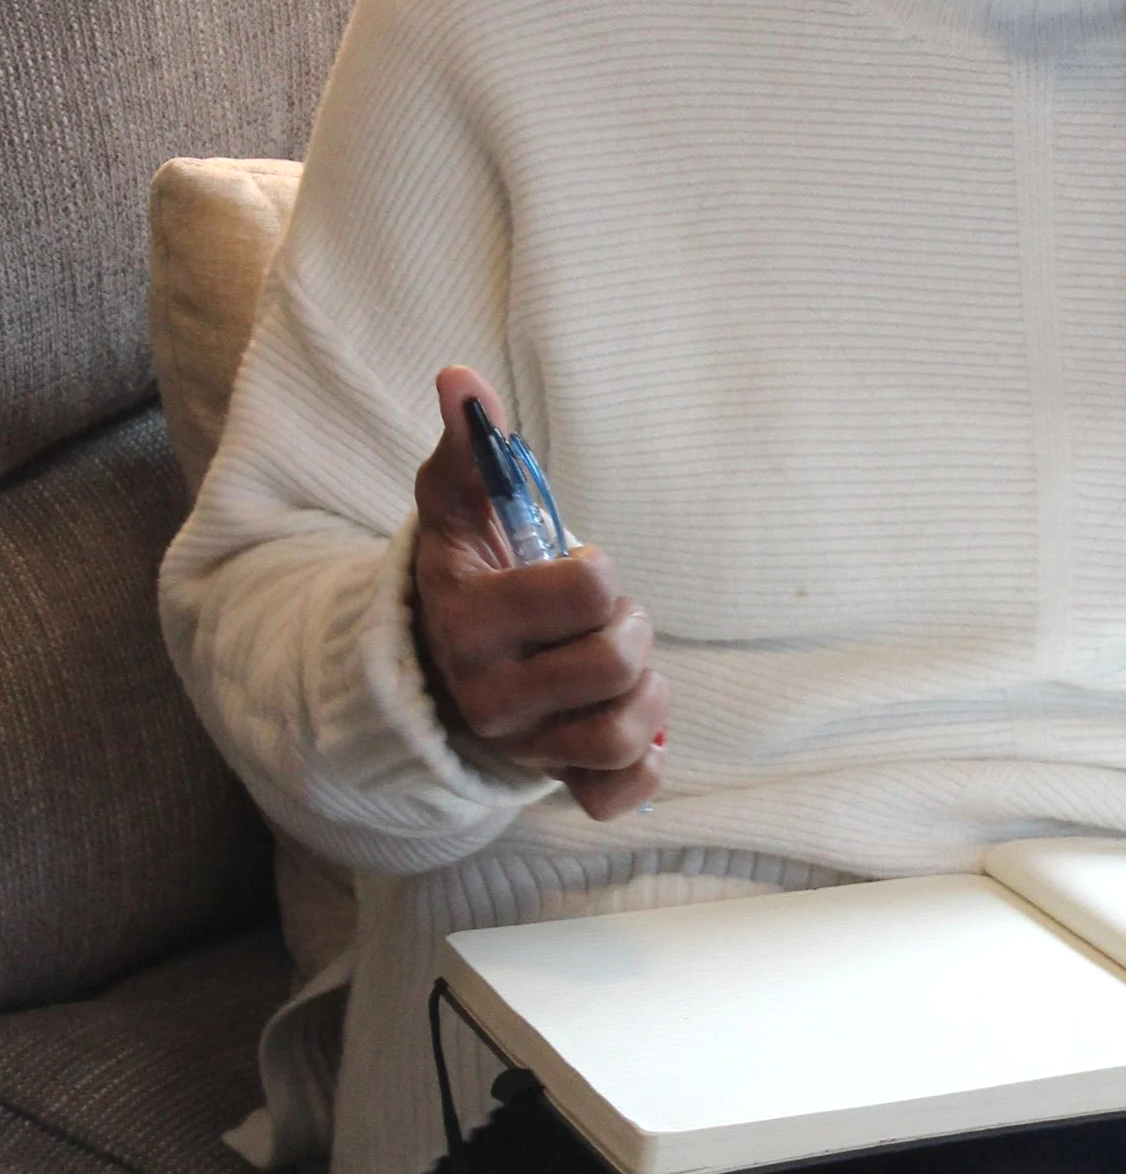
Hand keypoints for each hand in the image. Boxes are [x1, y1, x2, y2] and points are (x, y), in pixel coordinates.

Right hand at [411, 366, 666, 821]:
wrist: (433, 662)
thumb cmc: (464, 571)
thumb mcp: (455, 506)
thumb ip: (467, 445)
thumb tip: (461, 378)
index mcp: (471, 620)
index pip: (588, 589)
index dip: (596, 570)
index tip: (572, 569)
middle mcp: (492, 695)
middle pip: (616, 662)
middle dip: (630, 627)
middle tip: (602, 619)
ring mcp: (524, 747)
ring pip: (623, 732)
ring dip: (644, 692)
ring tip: (621, 668)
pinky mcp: (550, 780)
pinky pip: (617, 795)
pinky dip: (640, 767)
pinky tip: (632, 727)